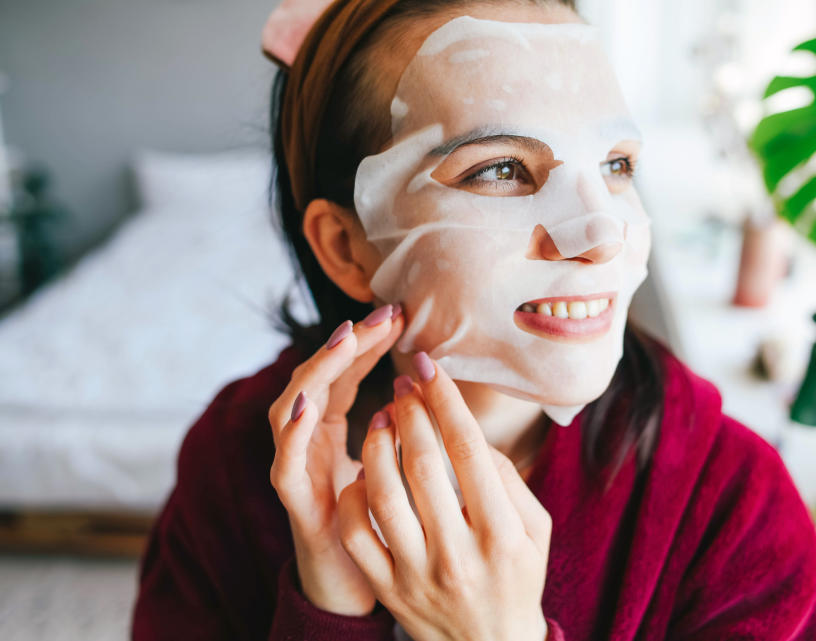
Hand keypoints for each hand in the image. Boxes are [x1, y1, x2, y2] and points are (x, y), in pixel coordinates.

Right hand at [267, 304, 402, 615]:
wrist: (354, 581)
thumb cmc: (378, 518)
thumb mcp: (395, 461)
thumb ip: (405, 425)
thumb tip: (437, 386)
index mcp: (334, 428)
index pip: (346, 372)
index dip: (368, 341)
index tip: (398, 314)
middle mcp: (309, 440)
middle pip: (318, 379)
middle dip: (347, 344)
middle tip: (380, 317)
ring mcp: (297, 467)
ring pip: (292, 410)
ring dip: (317, 373)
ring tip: (344, 342)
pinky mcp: (294, 501)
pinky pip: (286, 463)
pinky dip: (293, 432)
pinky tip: (308, 404)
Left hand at [336, 354, 551, 640]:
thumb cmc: (518, 576)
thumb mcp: (536, 530)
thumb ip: (507, 479)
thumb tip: (467, 433)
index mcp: (502, 534)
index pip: (468, 450)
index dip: (445, 400)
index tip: (430, 366)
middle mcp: (457, 554)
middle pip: (423, 464)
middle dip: (410, 411)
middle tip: (403, 382)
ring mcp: (416, 573)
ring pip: (382, 493)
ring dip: (378, 444)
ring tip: (382, 417)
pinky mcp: (386, 587)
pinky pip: (356, 531)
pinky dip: (354, 493)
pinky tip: (365, 471)